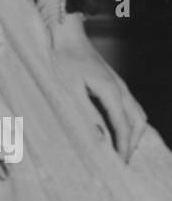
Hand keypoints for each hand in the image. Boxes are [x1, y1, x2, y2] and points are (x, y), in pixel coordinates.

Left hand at [49, 19, 147, 162]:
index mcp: (110, 91)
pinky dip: (130, 122)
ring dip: (133, 133)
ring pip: (137, 114)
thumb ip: (85, 113)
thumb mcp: (70, 89)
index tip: (120, 164)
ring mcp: (120, 85)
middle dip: (132, 143)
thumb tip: (99, 137)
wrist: (67, 36)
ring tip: (122, 149)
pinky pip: (130, 106)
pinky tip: (119, 129)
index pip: (123, 126)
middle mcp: (120, 89)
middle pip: (138, 122)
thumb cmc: (64, 60)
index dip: (123, 147)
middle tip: (122, 161)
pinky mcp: (115, 83)